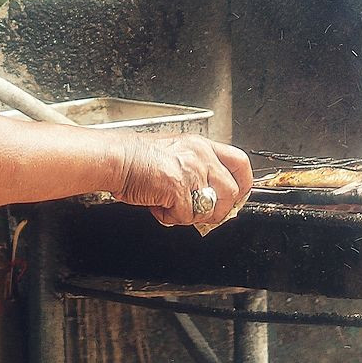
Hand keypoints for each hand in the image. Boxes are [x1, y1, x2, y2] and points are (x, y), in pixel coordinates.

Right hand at [114, 133, 253, 227]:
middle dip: (217, 210)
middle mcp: (200, 156)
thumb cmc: (138, 157)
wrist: (117, 159)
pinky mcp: (180, 188)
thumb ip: (196, 169)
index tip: (238, 196)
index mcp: (201, 146)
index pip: (239, 162)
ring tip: (172, 206)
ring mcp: (192, 172)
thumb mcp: (176, 152)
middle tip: (198, 211)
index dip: (244, 183)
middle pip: (231, 192)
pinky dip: (170, 217)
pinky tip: (158, 205)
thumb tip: (209, 194)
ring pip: (210, 208)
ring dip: (192, 215)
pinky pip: (186, 216)